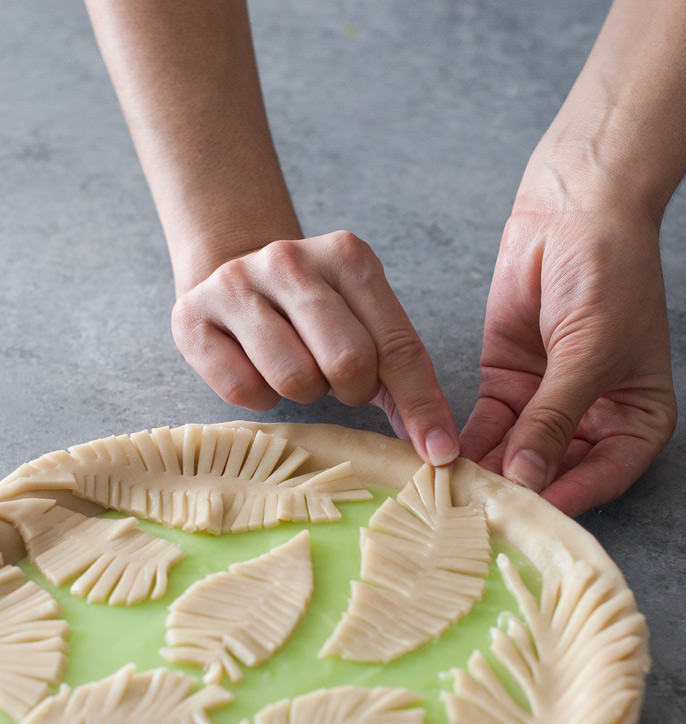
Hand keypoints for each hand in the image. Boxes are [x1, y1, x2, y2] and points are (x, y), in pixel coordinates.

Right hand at [171, 230, 459, 466]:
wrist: (229, 274)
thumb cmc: (311, 317)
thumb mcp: (366, 326)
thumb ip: (405, 379)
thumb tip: (439, 448)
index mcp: (348, 256)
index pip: (399, 346)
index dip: (422, 405)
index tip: (439, 452)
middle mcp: (290, 260)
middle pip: (347, 362)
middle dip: (352, 390)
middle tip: (338, 381)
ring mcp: (236, 284)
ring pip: (293, 379)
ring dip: (305, 393)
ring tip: (298, 370)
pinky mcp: (192, 317)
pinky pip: (244, 391)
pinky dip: (260, 397)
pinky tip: (258, 370)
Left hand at [459, 205, 676, 515]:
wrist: (575, 210)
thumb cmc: (608, 275)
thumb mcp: (589, 353)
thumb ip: (555, 419)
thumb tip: (528, 478)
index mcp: (636, 417)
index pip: (607, 474)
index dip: (573, 496)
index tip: (536, 514)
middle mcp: (593, 418)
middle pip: (558, 470)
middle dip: (524, 488)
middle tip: (486, 509)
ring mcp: (547, 404)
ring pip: (519, 453)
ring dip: (491, 470)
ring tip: (460, 491)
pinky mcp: (508, 385)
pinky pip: (489, 427)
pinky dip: (471, 443)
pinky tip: (447, 462)